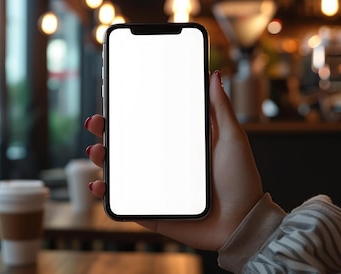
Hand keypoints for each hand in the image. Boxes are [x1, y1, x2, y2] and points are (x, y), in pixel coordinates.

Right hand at [84, 70, 263, 250]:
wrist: (243, 222)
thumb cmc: (241, 181)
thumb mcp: (232, 138)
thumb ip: (220, 108)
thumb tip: (214, 75)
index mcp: (176, 147)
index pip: (144, 126)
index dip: (124, 114)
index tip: (111, 100)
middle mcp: (161, 166)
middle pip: (123, 147)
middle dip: (103, 133)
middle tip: (96, 123)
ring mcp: (153, 190)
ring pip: (117, 173)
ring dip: (99, 159)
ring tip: (96, 151)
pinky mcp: (151, 212)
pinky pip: (122, 204)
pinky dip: (105, 194)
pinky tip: (99, 183)